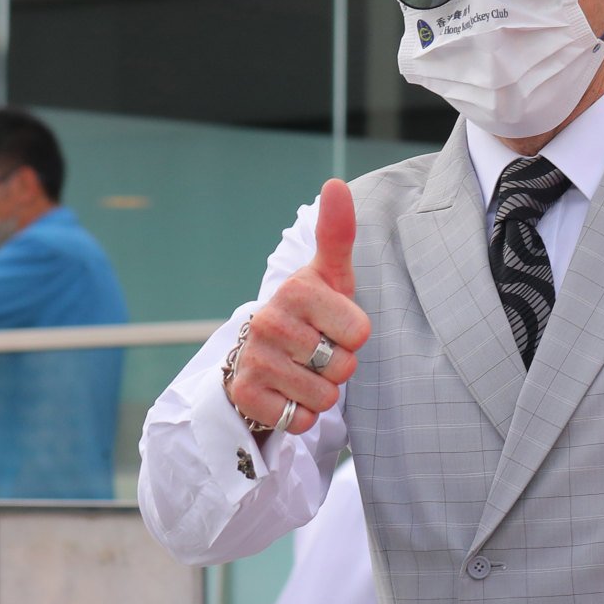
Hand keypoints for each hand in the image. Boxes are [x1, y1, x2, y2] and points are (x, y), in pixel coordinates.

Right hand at [226, 179, 369, 435]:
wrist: (261, 355)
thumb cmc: (310, 313)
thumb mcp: (329, 275)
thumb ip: (337, 234)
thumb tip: (335, 183)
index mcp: (296, 291)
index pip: (360, 333)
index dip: (355, 336)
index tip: (334, 326)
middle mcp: (268, 321)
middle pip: (344, 367)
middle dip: (339, 366)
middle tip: (317, 351)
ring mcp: (253, 359)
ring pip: (325, 397)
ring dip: (322, 391)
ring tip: (303, 371)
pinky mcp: (243, 395)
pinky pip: (300, 420)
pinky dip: (301, 415)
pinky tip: (286, 393)